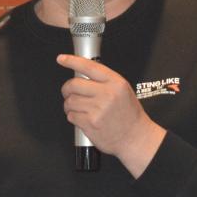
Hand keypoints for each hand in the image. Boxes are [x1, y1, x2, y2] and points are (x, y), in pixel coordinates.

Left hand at [57, 54, 166, 177]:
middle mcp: (107, 94)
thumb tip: (81, 74)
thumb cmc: (129, 115)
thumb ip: (104, 80)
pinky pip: (71, 116)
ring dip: (69, 104)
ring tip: (78, 108)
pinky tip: (82, 117)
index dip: (72, 61)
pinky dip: (72, 116)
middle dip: (67, 88)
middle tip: (68, 92)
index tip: (62, 59)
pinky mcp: (90, 124)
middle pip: (73, 84)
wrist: (135, 137)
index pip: (89, 66)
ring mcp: (97, 110)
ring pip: (70, 101)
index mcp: (115, 83)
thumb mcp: (123, 90)